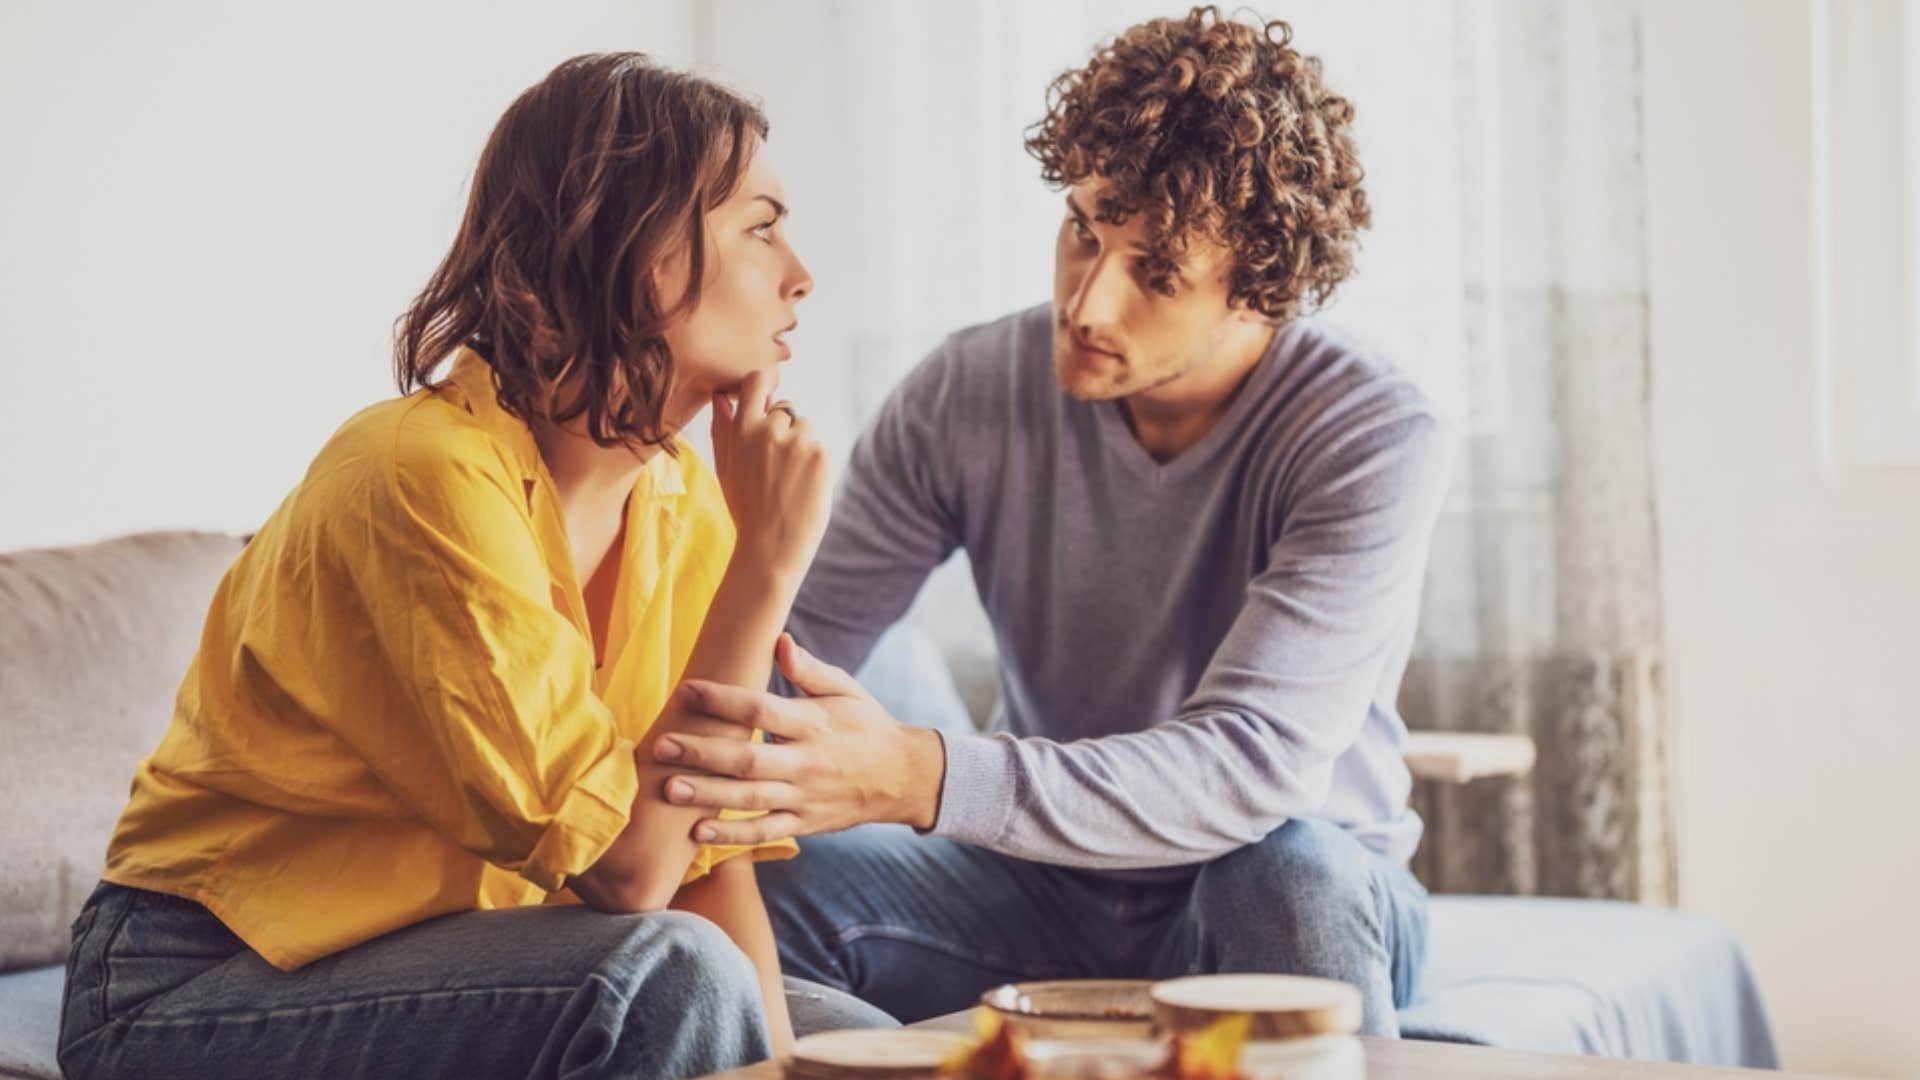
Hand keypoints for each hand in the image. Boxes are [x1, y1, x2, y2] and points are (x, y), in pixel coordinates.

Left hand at [652, 634, 947, 842]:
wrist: (904, 777)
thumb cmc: (867, 726)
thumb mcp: (846, 690)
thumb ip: (809, 670)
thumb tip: (779, 641)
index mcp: (814, 723)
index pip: (762, 709)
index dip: (722, 699)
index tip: (687, 689)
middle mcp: (807, 762)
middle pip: (748, 758)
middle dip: (702, 752)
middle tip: (662, 744)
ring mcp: (805, 797)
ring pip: (750, 798)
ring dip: (707, 794)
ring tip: (668, 788)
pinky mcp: (804, 823)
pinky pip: (764, 831)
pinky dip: (732, 834)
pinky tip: (697, 831)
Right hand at [709, 369, 830, 582]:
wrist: (771, 546)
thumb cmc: (745, 508)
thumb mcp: (725, 468)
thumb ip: (723, 428)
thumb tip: (720, 396)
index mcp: (743, 430)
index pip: (757, 381)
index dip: (762, 388)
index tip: (764, 401)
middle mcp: (771, 430)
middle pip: (785, 408)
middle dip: (783, 429)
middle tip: (775, 466)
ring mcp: (799, 442)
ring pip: (805, 428)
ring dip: (800, 445)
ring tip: (788, 480)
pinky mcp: (822, 456)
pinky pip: (819, 447)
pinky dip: (814, 464)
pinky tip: (802, 487)